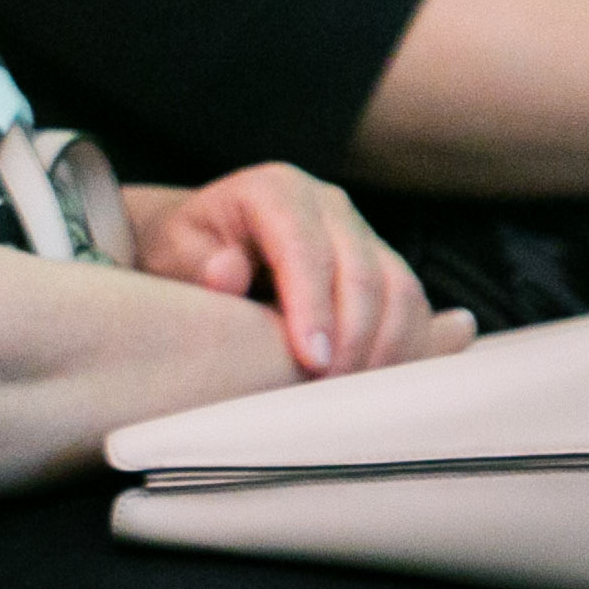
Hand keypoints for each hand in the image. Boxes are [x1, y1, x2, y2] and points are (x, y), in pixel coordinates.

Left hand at [133, 163, 475, 375]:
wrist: (212, 239)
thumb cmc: (189, 251)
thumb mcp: (176, 251)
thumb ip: (198, 262)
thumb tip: (226, 273)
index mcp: (276, 191)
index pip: (304, 247)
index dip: (313, 306)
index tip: (311, 361)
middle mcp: (327, 204)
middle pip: (361, 270)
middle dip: (352, 337)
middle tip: (329, 392)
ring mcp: (362, 231)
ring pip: (399, 287)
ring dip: (385, 348)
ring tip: (352, 397)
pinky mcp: (383, 262)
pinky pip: (412, 305)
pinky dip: (406, 346)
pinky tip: (380, 385)